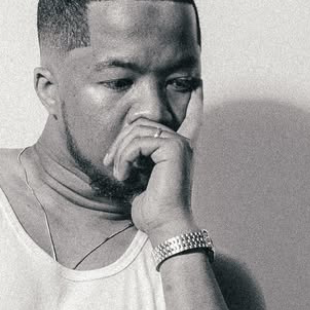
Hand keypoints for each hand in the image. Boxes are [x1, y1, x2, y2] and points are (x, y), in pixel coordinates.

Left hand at [103, 84, 203, 240]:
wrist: (164, 225)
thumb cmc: (152, 208)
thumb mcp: (140, 178)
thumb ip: (137, 158)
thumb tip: (120, 148)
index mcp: (178, 149)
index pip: (191, 118)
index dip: (195, 100)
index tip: (198, 84)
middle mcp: (182, 143)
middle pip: (142, 123)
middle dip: (121, 141)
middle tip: (111, 164)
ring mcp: (179, 144)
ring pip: (137, 130)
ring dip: (121, 152)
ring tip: (119, 173)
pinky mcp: (173, 148)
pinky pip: (138, 141)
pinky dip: (125, 158)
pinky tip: (125, 175)